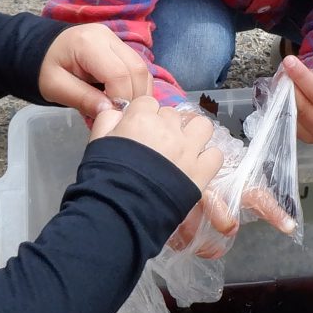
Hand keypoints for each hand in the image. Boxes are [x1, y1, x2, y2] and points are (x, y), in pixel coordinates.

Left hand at [40, 24, 151, 120]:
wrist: (40, 50)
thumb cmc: (44, 69)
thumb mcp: (55, 87)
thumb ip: (83, 99)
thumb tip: (109, 112)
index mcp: (88, 43)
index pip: (119, 74)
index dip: (121, 99)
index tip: (113, 117)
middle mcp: (107, 36)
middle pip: (137, 69)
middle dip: (134, 97)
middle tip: (121, 117)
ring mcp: (115, 39)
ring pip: (142, 68)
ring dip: (138, 92)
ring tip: (123, 110)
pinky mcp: (119, 46)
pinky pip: (137, 67)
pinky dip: (136, 85)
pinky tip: (124, 99)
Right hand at [91, 96, 223, 190]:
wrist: (121, 209)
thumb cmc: (105, 176)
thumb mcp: (97, 142)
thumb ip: (107, 120)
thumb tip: (116, 110)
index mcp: (142, 118)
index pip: (147, 103)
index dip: (143, 116)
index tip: (139, 130)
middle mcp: (168, 128)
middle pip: (172, 115)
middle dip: (165, 126)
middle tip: (156, 145)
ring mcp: (188, 149)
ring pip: (202, 126)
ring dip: (194, 133)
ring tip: (184, 148)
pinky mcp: (201, 171)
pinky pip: (215, 154)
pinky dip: (208, 159)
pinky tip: (196, 166)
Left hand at [279, 55, 312, 146]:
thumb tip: (289, 73)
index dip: (301, 77)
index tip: (288, 61)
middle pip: (303, 106)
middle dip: (290, 85)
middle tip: (284, 69)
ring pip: (294, 114)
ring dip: (285, 95)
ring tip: (286, 81)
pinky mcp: (307, 140)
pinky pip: (291, 120)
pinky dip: (287, 106)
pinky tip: (289, 95)